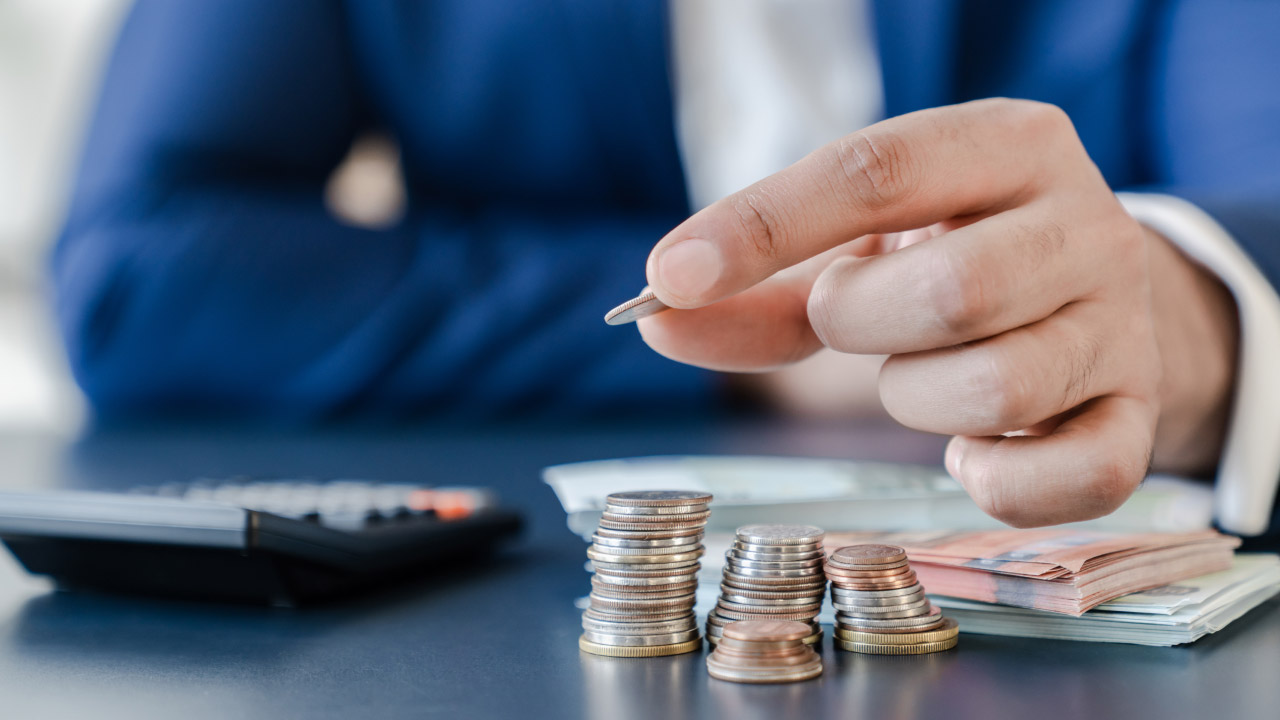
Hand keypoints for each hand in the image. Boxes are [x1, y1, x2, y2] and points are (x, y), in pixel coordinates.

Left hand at [637, 99, 1237, 527]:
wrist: (1092, 299)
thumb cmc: (949, 261)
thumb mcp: (861, 250)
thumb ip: (760, 285)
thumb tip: (658, 318)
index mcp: (1006, 146)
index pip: (876, 172)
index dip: (764, 227)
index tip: (672, 276)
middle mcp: (1083, 222)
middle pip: (953, 292)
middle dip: (861, 323)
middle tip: (851, 318)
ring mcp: (1123, 322)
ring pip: (1001, 387)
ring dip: (918, 399)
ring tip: (918, 376)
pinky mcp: (1141, 413)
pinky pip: (1080, 475)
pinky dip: (1001, 480)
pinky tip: (973, 448)